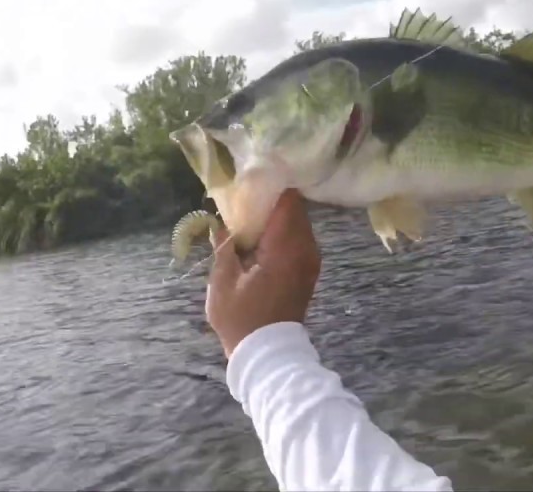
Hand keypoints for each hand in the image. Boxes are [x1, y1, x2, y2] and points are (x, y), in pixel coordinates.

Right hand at [205, 189, 320, 357]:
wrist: (267, 353)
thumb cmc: (242, 318)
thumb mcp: (223, 281)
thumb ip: (224, 245)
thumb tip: (222, 222)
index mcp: (286, 247)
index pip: (287, 200)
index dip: (269, 186)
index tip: (249, 179)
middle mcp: (306, 248)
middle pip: (294, 209)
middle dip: (271, 200)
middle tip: (244, 195)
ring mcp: (311, 260)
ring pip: (297, 223)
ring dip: (276, 217)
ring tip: (249, 214)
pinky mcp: (308, 270)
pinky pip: (298, 239)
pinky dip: (282, 232)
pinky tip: (260, 237)